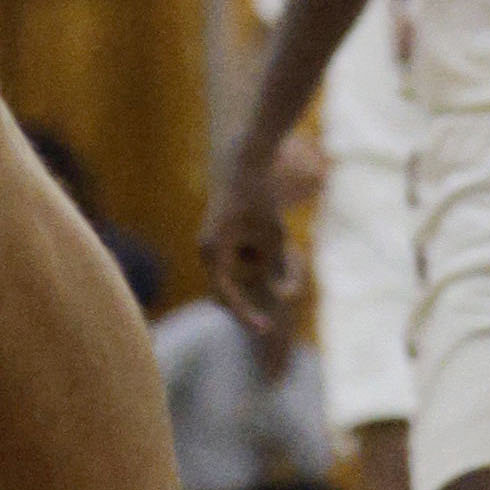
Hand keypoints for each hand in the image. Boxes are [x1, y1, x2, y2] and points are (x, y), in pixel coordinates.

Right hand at [201, 167, 293, 324]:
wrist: (244, 161)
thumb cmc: (260, 197)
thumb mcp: (275, 236)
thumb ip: (277, 268)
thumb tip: (283, 297)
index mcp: (214, 251)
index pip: (227, 294)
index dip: (245, 314)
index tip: (265, 328)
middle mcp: (206, 250)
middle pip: (228, 288)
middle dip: (253, 288)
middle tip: (277, 287)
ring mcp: (210, 244)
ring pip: (238, 270)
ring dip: (259, 261)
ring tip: (272, 230)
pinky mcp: (218, 238)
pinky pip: (239, 258)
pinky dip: (255, 251)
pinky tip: (261, 223)